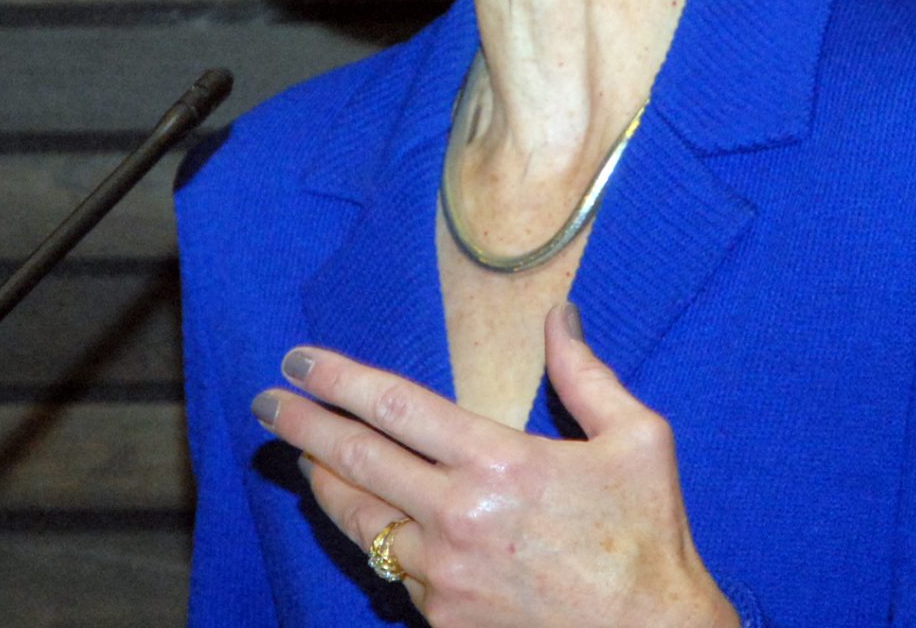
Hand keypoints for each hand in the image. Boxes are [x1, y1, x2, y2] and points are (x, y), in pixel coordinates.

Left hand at [252, 303, 738, 627]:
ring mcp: (442, 575)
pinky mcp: (442, 618)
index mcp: (499, 463)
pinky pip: (393, 570)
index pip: (393, 407)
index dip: (337, 379)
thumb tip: (560, 317)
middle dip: (301, 426)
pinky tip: (370, 522)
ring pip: (359, 521)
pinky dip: (376, 539)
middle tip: (268, 403)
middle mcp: (457, 517)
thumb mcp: (637, 440)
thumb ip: (586, 376)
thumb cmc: (648, 538)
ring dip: (324, 485)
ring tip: (302, 459)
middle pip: (354, 461)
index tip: (300, 360)